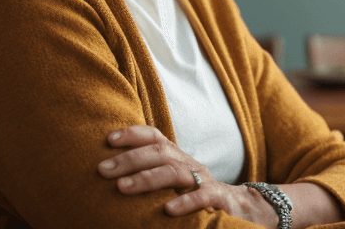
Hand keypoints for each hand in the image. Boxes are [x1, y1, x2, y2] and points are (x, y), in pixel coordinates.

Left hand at [98, 125, 276, 221]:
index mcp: (177, 158)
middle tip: (102, 169)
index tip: (108, 139)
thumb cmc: (197, 194)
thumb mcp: (174, 180)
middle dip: (129, 159)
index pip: (155, 137)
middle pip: (160, 153)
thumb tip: (112, 174)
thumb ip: (152, 174)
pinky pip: (203, 196)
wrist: (242, 207)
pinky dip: (186, 202)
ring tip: (122, 188)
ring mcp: (203, 180)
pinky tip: (167, 209)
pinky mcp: (219, 198)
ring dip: (147, 178)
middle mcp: (189, 164)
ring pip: (175, 173)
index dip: (133, 134)